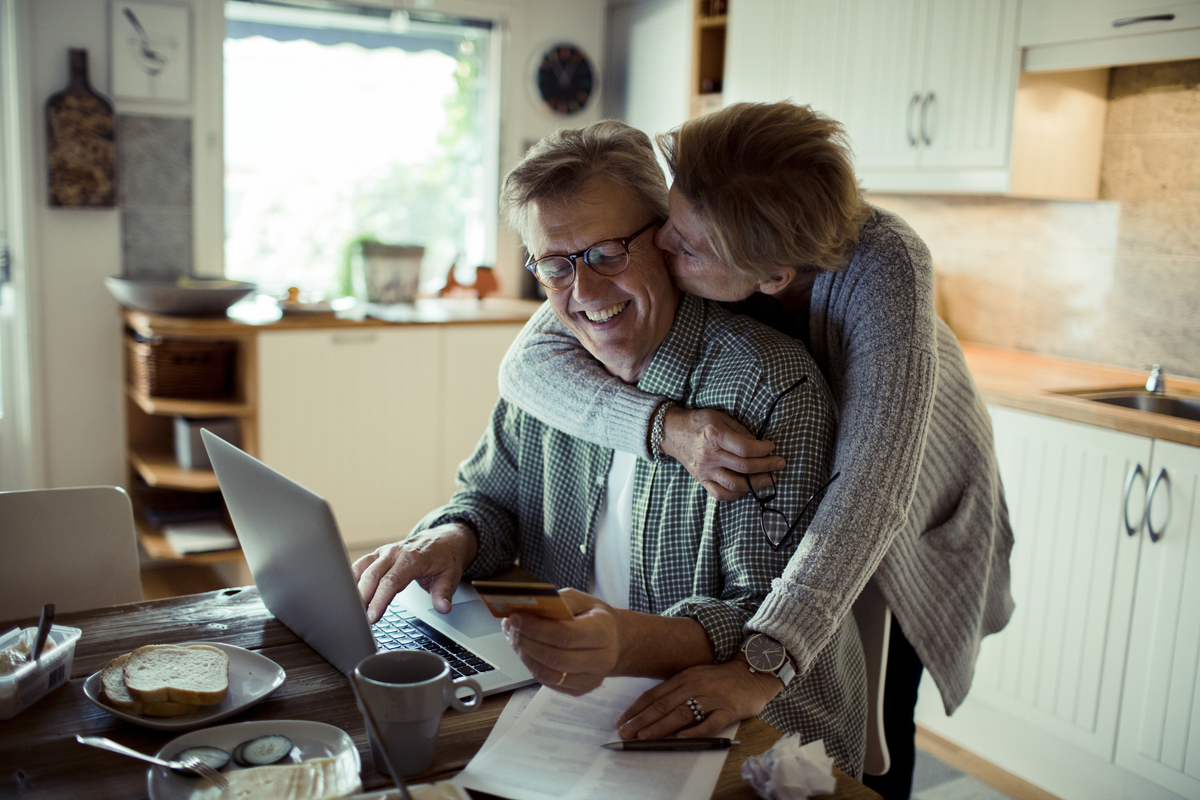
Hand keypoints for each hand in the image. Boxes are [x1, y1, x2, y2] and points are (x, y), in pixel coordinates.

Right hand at [351, 523, 477, 623]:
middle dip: (361, 598)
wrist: (444, 539)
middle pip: (372, 575)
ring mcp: (384, 552)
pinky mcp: (378, 555)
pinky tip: (347, 594)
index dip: (379, 600)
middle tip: (357, 619)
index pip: (391, 581)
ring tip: (348, 609)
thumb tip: (443, 608)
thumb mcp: (451, 576)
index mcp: (412, 558)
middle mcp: (395, 553)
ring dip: (353, 588)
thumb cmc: (445, 558)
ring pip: (362, 568)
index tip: (372, 617)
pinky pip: (361, 565)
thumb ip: (444, 593)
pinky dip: (351, 578)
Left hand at [501, 589, 619, 695]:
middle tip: (510, 627)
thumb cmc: (593, 617)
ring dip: (524, 655)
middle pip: (554, 657)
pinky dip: (531, 666)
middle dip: (525, 642)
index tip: (516, 617)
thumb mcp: (581, 600)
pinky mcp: (580, 690)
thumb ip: (557, 602)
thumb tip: (527, 607)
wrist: (614, 641)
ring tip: (514, 638)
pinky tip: (525, 650)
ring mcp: (591, 679)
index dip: (536, 628)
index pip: (565, 635)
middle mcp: (601, 659)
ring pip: (548, 673)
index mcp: (603, 631)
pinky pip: (548, 682)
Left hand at [615, 655, 782, 739]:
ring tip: (644, 737)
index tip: (621, 720)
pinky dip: (695, 730)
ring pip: (682, 714)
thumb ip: (676, 690)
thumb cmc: (720, 679)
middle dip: (641, 720)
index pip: (654, 694)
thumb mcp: (695, 677)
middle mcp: (695, 686)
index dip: (636, 708)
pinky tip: (681, 737)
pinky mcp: (729, 709)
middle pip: (663, 705)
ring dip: (660, 726)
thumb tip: (650, 709)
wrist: (754, 673)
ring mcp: (712, 698)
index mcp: (684, 678)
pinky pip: (710, 722)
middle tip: (625, 733)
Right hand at [659, 407, 785, 500]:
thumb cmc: (698, 422)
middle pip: (744, 466)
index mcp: (713, 435)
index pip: (745, 448)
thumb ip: (740, 430)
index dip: (763, 450)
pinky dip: (737, 493)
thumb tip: (759, 445)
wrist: (672, 432)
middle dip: (767, 466)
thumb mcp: (720, 417)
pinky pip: (721, 494)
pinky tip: (748, 487)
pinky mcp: (702, 480)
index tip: (772, 447)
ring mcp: (704, 470)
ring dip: (757, 483)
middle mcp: (709, 455)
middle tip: (780, 464)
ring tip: (770, 478)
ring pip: (735, 484)